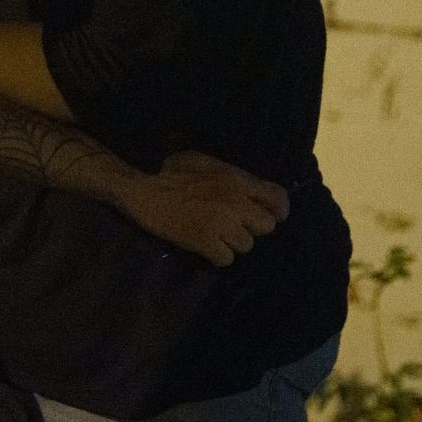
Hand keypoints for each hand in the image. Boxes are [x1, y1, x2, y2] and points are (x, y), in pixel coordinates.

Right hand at [116, 149, 288, 266]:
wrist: (142, 186)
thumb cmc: (169, 168)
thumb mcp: (206, 162)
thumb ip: (232, 177)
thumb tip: (250, 189)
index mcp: (237, 180)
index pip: (278, 198)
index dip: (279, 209)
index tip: (273, 215)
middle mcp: (236, 203)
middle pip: (266, 226)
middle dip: (253, 227)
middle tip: (236, 225)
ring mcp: (221, 224)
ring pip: (246, 245)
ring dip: (233, 242)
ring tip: (216, 236)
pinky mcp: (205, 242)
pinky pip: (226, 259)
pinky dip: (217, 255)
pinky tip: (205, 247)